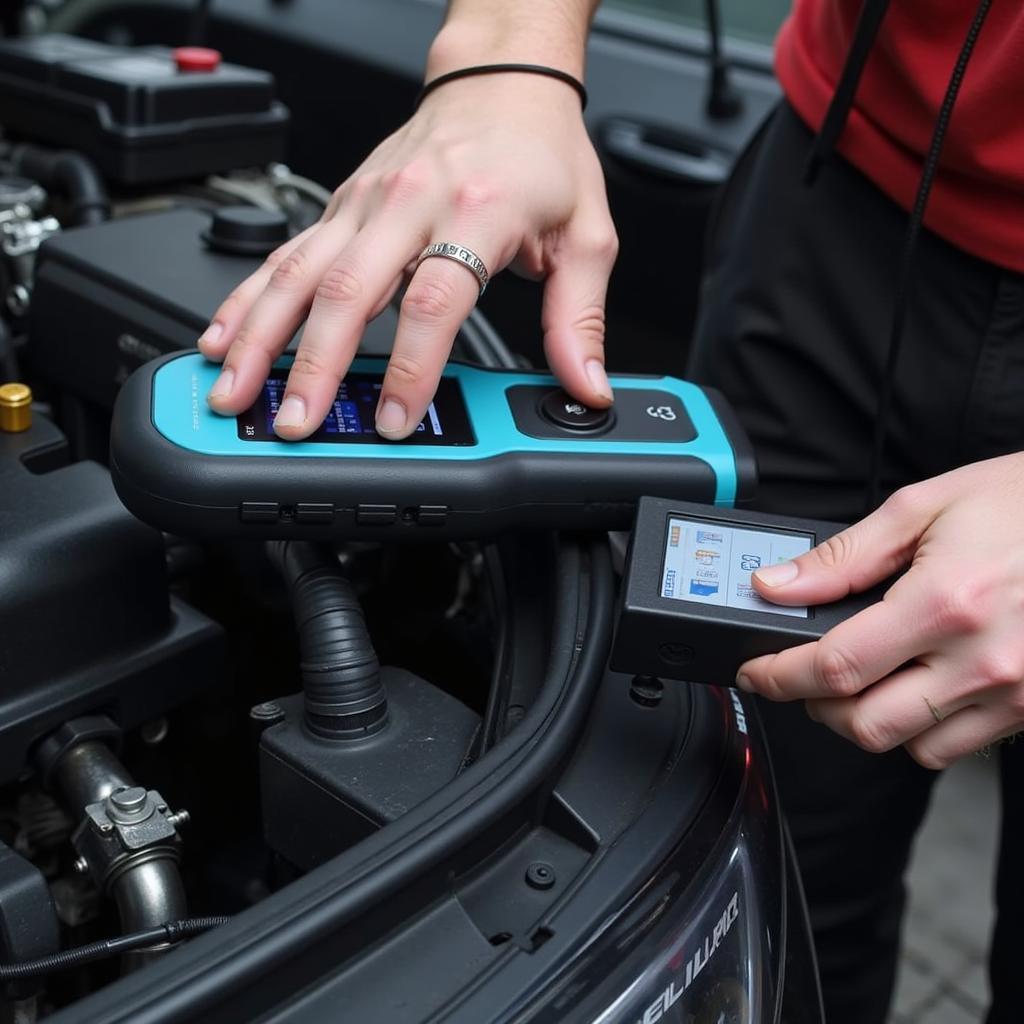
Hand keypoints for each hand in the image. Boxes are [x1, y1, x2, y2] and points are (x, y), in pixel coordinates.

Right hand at [198, 73, 617, 438]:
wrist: (501, 81)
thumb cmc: (541, 154)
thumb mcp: (586, 235)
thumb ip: (580, 318)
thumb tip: (585, 384)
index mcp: (476, 212)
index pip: (433, 301)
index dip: (410, 367)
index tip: (394, 417)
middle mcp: (409, 204)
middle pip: (346, 291)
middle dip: (311, 366)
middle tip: (294, 422)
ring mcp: (365, 203)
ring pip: (297, 272)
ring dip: (258, 337)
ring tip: (232, 390)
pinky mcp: (341, 206)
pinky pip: (283, 254)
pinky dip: (247, 298)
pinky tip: (224, 335)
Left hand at [735, 453, 1023, 768]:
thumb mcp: (923, 508)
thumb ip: (842, 557)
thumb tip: (777, 585)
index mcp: (946, 603)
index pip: (836, 667)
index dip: (780, 676)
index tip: (756, 672)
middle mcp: (983, 660)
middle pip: (866, 725)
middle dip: (816, 706)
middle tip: (802, 674)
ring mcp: (1015, 693)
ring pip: (910, 747)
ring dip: (868, 720)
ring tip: (862, 678)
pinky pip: (958, 746)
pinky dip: (920, 728)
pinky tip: (916, 685)